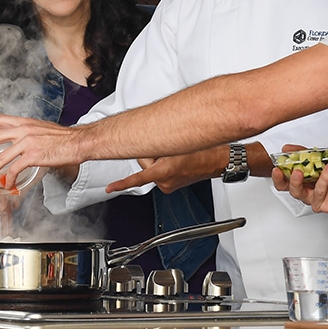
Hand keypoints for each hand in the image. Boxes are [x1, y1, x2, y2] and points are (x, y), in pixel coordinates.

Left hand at [0, 114, 85, 186]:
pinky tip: (9, 184)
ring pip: (0, 157)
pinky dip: (9, 179)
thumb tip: (20, 141)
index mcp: (25, 122)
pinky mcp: (33, 156)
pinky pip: (14, 169)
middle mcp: (24, 130)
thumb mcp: (43, 129)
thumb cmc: (65, 138)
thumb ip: (29, 133)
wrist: (79, 142)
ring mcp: (27, 143)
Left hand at [106, 147, 227, 193]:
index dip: (122, 183)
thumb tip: (145, 140)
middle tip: (169, 151)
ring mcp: (168, 186)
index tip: (110, 188)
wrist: (217, 161)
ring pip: (151, 168)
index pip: (138, 178)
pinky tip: (177, 163)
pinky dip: (163, 167)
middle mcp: (164, 182)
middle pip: (144, 163)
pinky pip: (158, 174)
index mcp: (165, 172)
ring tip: (177, 157)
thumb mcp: (178, 143)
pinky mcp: (170, 187)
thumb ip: (158, 142)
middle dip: (152, 155)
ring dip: (159, 160)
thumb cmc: (204, 151)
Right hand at [271, 156, 327, 212]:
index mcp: (303, 185)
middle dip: (295, 181)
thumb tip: (287, 148)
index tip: (277, 168)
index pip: (285, 185)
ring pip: (316, 191)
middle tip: (298, 170)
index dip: (278, 178)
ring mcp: (319, 202)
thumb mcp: (320, 159)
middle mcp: (309, 195)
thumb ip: (303, 154)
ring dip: (323, 177)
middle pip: (295, 192)